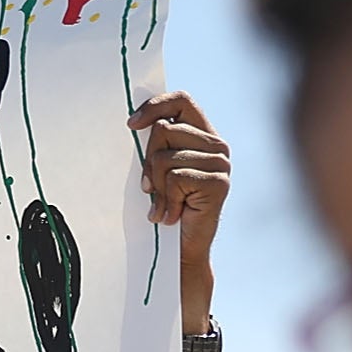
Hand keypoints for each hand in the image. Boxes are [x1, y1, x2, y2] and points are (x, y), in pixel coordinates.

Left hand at [129, 92, 229, 318]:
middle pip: (164, 129)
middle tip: (150, 189)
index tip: (131, 125)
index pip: (181, 100)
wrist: (182, 252)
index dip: (155, 106)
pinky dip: (166, 200)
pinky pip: (174, 178)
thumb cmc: (165, 208)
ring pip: (165, 156)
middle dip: (147, 160)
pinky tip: (172, 215)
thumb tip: (134, 122)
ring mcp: (221, 163)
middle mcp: (217, 145)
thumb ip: (156, 144)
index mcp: (203, 134)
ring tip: (164, 205)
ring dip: (156, 186)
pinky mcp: (218, 182)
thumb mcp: (158, 171)